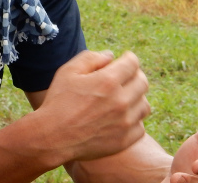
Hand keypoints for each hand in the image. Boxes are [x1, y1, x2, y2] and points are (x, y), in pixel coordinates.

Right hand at [35, 50, 150, 162]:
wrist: (53, 137)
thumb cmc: (58, 101)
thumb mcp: (68, 71)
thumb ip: (91, 58)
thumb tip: (110, 56)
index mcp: (108, 81)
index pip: (133, 63)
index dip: (128, 58)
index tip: (123, 61)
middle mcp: (121, 101)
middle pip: (143, 82)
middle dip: (134, 76)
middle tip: (123, 78)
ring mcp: (125, 123)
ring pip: (145, 105)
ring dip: (136, 99)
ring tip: (123, 99)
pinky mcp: (124, 140)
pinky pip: (140, 127)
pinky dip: (133, 120)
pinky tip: (120, 118)